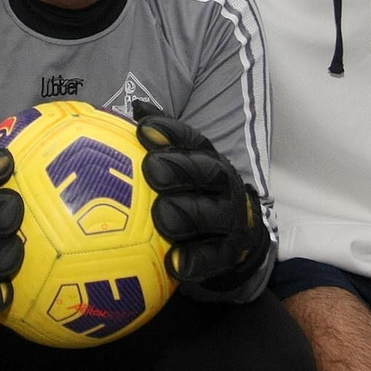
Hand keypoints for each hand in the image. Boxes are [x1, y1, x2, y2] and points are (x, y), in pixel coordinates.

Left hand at [134, 101, 269, 293]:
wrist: (234, 239)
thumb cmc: (193, 196)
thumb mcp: (180, 165)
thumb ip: (160, 141)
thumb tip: (136, 107)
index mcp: (207, 160)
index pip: (192, 140)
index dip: (169, 131)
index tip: (142, 127)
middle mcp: (222, 185)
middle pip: (207, 172)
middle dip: (180, 168)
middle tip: (151, 169)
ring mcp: (229, 219)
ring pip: (213, 214)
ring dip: (188, 212)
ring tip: (162, 215)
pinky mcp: (229, 253)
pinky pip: (213, 257)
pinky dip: (194, 260)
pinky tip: (173, 263)